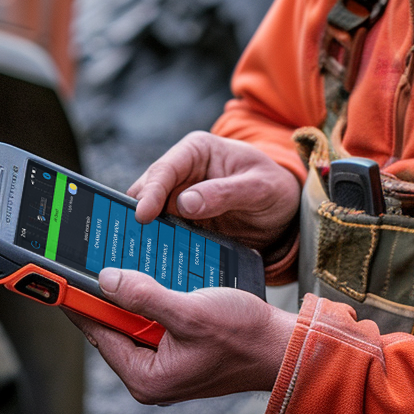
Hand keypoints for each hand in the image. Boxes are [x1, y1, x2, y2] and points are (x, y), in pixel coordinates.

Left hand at [67, 269, 296, 402]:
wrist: (282, 347)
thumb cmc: (242, 336)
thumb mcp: (189, 312)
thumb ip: (143, 296)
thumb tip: (105, 279)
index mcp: (145, 376)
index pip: (97, 331)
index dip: (78, 301)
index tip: (60, 276)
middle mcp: (151, 375)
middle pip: (114, 325)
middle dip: (108, 292)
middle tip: (97, 257)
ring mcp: (166, 364)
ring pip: (135, 319)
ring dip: (134, 292)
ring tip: (125, 260)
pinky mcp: (181, 350)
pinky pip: (156, 319)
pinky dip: (153, 297)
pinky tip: (156, 273)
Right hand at [128, 132, 300, 250]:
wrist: (284, 210)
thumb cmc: (274, 187)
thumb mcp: (259, 187)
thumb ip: (225, 192)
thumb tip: (185, 203)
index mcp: (197, 150)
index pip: (165, 169)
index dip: (150, 192)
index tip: (143, 216)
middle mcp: (181, 172)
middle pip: (148, 192)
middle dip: (137, 214)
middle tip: (129, 240)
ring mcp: (178, 198)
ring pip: (151, 216)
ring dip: (145, 234)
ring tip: (135, 256)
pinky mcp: (182, 223)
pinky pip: (163, 234)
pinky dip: (158, 246)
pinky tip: (152, 263)